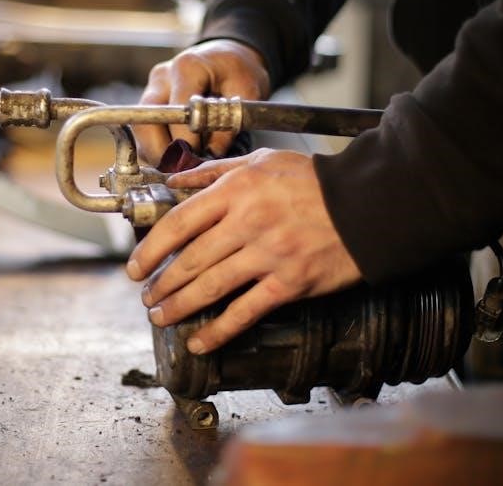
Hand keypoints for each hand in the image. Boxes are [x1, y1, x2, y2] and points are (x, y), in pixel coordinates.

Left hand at [125, 149, 360, 353]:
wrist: (367, 204)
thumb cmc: (314, 181)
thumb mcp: (262, 161)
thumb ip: (215, 171)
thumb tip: (175, 180)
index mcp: (237, 191)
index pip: (180, 222)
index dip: (152, 248)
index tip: (136, 266)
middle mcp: (248, 223)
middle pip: (191, 260)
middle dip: (162, 283)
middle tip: (147, 297)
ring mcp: (268, 255)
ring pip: (211, 286)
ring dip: (180, 306)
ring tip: (161, 317)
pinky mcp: (289, 283)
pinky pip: (246, 311)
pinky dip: (219, 330)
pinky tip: (200, 341)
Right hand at [133, 39, 269, 163]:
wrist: (226, 56)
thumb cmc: (237, 70)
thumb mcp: (246, 91)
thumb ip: (229, 122)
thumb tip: (211, 153)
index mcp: (187, 68)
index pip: (176, 113)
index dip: (186, 142)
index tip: (200, 158)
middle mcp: (162, 78)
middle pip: (145, 123)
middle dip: (163, 153)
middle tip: (185, 169)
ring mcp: (151, 89)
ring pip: (140, 132)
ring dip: (158, 154)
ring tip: (183, 165)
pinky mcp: (149, 103)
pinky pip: (145, 133)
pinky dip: (158, 149)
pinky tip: (178, 156)